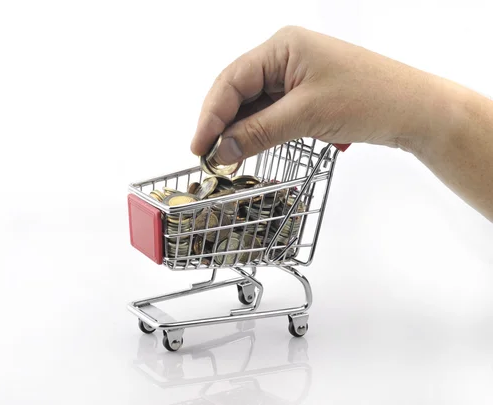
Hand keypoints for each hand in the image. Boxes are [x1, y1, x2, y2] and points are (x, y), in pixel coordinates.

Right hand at [191, 26, 452, 163]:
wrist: (416, 110)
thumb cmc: (371, 98)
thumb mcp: (306, 116)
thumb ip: (258, 132)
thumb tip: (221, 151)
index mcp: (282, 46)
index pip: (232, 80)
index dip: (210, 115)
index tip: (199, 147)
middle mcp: (285, 56)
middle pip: (238, 91)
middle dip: (221, 123)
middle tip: (208, 156)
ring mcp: (295, 75)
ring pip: (253, 104)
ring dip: (239, 130)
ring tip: (225, 158)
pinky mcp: (304, 94)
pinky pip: (270, 112)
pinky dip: (258, 131)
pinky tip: (248, 148)